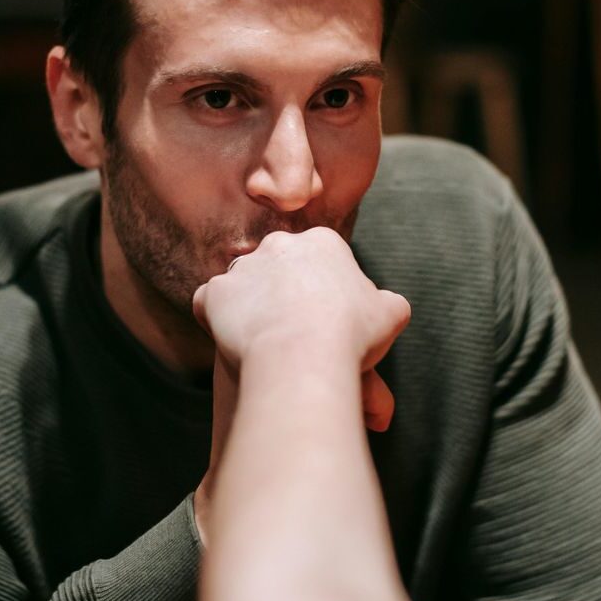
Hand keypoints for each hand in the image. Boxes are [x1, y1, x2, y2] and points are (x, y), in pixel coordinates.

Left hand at [192, 228, 410, 543]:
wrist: (303, 358)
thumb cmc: (351, 335)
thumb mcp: (391, 314)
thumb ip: (386, 302)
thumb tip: (385, 306)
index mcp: (322, 242)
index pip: (318, 257)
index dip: (322, 286)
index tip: (326, 313)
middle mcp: (279, 244)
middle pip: (279, 264)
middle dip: (284, 289)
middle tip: (296, 326)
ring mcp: (243, 267)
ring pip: (244, 281)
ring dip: (251, 303)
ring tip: (266, 337)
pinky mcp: (215, 293)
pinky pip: (210, 302)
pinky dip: (217, 318)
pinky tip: (234, 340)